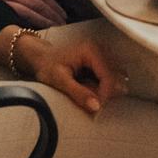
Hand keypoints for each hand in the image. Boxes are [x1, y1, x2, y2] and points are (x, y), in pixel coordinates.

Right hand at [0, 0, 66, 28]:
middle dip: (53, 10)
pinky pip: (21, 10)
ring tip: (58, 26)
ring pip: (33, 5)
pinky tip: (43, 26)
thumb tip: (17, 0)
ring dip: (48, 16)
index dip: (50, 1)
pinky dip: (35, 18)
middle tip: (64, 21)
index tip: (60, 11)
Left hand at [12, 31, 127, 117]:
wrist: (41, 58)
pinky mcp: (101, 60)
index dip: (105, 95)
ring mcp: (102, 53)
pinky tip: (93, 92)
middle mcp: (100, 48)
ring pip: (115, 76)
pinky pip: (110, 76)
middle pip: (115, 76)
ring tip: (92, 99)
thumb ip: (78, 93)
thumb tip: (96, 106)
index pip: (108, 76)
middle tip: (94, 106)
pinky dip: (104, 87)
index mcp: (91, 50)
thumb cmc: (47, 67)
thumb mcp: (59, 81)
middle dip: (107, 93)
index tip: (96, 109)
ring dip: (107, 90)